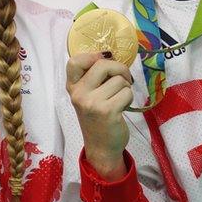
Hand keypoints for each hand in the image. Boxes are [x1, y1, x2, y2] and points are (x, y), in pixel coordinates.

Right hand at [66, 52, 133, 180]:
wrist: (101, 146)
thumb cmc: (97, 118)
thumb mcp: (88, 96)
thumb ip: (93, 78)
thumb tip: (110, 55)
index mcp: (72, 87)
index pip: (74, 61)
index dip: (92, 56)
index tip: (102, 61)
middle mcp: (78, 93)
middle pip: (103, 64)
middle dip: (120, 70)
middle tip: (123, 80)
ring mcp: (91, 102)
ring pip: (119, 80)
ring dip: (125, 88)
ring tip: (118, 100)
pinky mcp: (107, 111)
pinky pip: (126, 93)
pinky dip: (129, 99)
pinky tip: (122, 108)